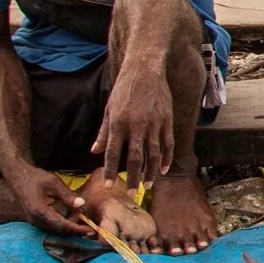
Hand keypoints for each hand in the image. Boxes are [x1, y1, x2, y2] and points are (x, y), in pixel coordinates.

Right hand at [4, 163, 89, 235]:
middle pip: (60, 229)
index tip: (89, 230)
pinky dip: (62, 222)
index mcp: (40, 211)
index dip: (76, 229)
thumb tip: (81, 205)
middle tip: (86, 218)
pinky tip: (70, 213)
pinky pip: (51, 225)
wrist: (18, 177)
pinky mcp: (36, 220)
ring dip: (69, 224)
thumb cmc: (35, 178)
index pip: (61, 225)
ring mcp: (35, 221)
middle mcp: (36, 220)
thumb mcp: (53, 182)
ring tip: (79, 214)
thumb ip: (67, 195)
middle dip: (74, 226)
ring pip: (56, 228)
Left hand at [90, 63, 177, 187]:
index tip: (110, 186)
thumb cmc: (124, 88)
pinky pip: (168, 144)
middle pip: (136, 159)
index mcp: (119, 123)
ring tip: (147, 186)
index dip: (111, 171)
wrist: (145, 69)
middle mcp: (136, 126)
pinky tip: (162, 169)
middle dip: (133, 178)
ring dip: (150, 173)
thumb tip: (95, 151)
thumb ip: (103, 132)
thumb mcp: (109, 109)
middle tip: (132, 193)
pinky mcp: (167, 120)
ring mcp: (154, 124)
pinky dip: (166, 158)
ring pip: (153, 155)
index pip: (113, 153)